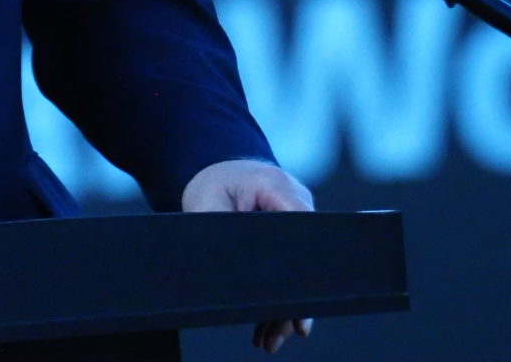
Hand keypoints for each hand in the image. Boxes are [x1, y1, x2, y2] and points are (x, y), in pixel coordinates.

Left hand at [182, 159, 314, 354]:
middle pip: (303, 259)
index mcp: (277, 187)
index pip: (301, 230)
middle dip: (294, 299)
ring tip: (269, 340)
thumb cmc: (212, 183)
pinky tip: (268, 328)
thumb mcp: (207, 203)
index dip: (302, 270)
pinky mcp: (290, 236)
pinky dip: (278, 298)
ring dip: (284, 308)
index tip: (298, 303)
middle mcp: (295, 203)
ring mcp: (296, 220)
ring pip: (298, 271)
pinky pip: (290, 268)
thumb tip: (228, 270)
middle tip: (287, 330)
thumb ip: (220, 230)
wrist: (217, 169)